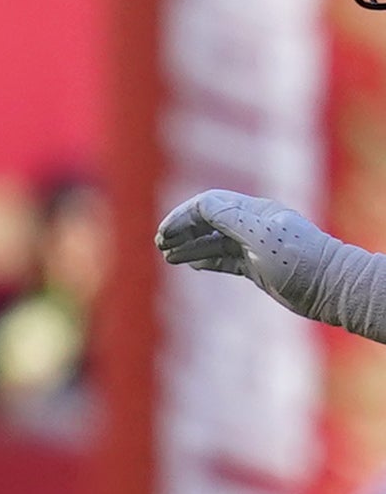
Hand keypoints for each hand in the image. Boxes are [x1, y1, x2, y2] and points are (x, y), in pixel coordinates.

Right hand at [159, 189, 336, 308]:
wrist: (332, 288)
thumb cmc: (299, 261)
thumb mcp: (262, 236)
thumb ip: (230, 218)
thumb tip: (200, 205)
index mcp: (253, 212)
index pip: (208, 205)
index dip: (183, 216)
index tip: (165, 234)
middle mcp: (253, 225)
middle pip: (208, 221)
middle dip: (182, 230)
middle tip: (160, 244)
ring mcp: (255, 246)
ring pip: (213, 241)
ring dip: (189, 246)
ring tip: (167, 256)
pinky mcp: (258, 266)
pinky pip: (224, 258)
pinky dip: (204, 259)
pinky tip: (190, 264)